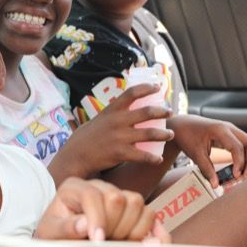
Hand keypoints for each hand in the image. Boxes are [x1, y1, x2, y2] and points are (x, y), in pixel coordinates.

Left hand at [34, 177, 170, 243]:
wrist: (63, 240)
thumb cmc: (55, 235)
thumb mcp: (51, 233)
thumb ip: (65, 229)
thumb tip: (84, 225)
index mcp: (74, 187)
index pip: (92, 195)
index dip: (97, 218)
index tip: (97, 241)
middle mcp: (98, 186)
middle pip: (118, 197)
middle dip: (113, 225)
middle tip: (102, 243)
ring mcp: (118, 194)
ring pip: (136, 202)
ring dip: (129, 229)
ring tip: (113, 243)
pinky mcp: (131, 208)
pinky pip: (149, 214)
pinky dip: (147, 230)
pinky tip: (141, 245)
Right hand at [55, 82, 173, 177]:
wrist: (76, 155)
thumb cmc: (88, 137)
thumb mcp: (100, 119)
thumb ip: (114, 114)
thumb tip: (128, 109)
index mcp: (112, 110)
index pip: (132, 92)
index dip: (147, 88)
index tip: (157, 87)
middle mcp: (117, 121)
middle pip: (146, 112)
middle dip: (162, 111)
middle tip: (170, 112)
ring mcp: (120, 137)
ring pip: (149, 133)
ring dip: (164, 134)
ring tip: (170, 134)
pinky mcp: (120, 153)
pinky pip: (142, 155)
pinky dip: (153, 158)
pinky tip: (158, 159)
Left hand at [168, 114, 246, 187]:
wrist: (182, 125)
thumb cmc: (187, 137)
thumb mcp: (195, 154)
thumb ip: (206, 169)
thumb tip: (216, 185)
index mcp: (220, 130)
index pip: (238, 147)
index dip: (239, 163)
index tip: (235, 177)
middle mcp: (231, 129)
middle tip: (242, 178)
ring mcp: (234, 131)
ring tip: (241, 177)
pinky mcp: (233, 136)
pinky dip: (246, 159)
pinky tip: (237, 171)